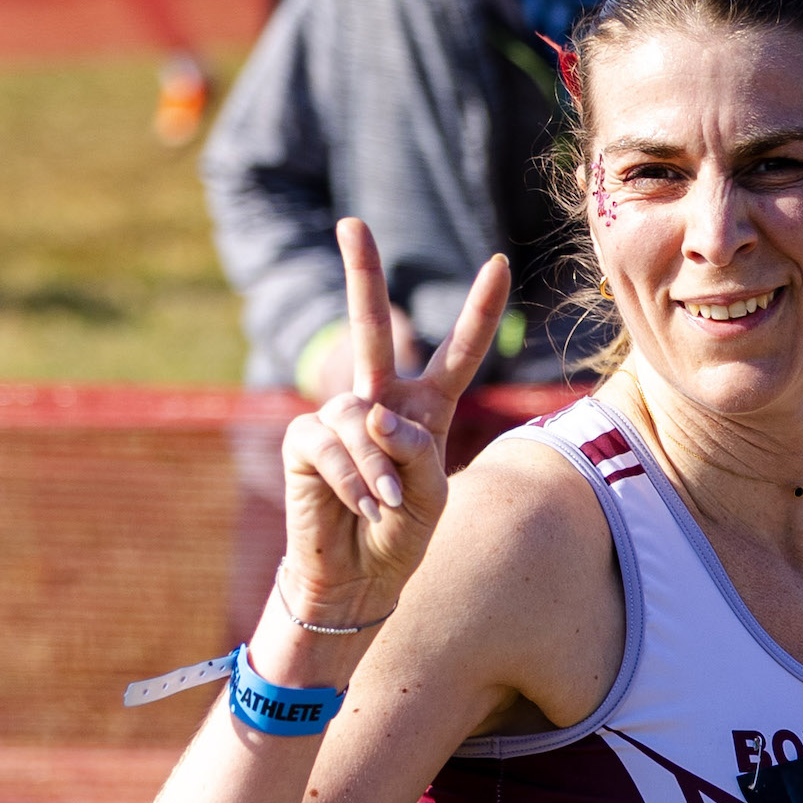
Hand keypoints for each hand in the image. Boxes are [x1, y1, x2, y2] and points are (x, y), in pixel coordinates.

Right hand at [279, 218, 509, 622]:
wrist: (357, 578)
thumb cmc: (400, 535)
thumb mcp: (430, 496)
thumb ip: (416, 452)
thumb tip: (373, 415)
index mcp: (424, 410)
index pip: (457, 354)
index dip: (478, 311)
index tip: (499, 264)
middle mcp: (379, 403)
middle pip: (375, 329)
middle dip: (361, 274)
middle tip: (351, 223)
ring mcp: (338, 418)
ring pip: (361, 421)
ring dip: (378, 469)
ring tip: (384, 505)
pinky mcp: (304, 442)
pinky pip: (331, 445)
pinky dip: (352, 479)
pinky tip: (362, 505)